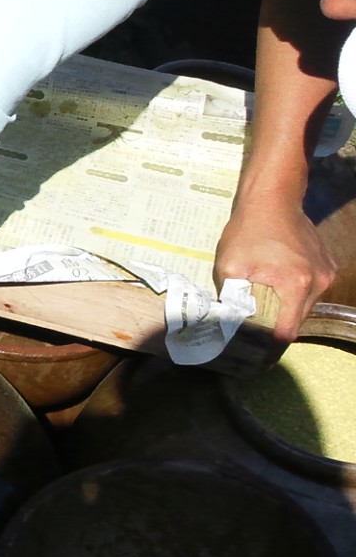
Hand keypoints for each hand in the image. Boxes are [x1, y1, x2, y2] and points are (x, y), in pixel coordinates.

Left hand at [214, 197, 336, 340]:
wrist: (273, 199)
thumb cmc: (248, 231)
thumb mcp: (229, 266)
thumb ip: (231, 297)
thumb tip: (228, 322)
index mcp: (296, 285)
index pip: (287, 332)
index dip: (270, 347)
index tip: (257, 357)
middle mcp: (318, 283)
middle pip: (297, 320)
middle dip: (276, 326)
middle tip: (254, 330)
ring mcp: (327, 274)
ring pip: (304, 306)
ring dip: (285, 308)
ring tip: (263, 304)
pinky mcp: (327, 266)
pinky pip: (311, 290)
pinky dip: (294, 294)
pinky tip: (275, 284)